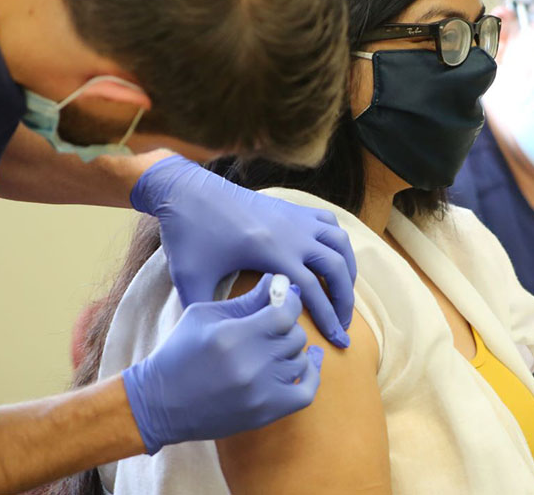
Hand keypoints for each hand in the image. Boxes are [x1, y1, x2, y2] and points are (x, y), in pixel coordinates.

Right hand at [121, 274, 323, 451]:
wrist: (159, 402)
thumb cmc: (179, 352)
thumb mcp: (205, 315)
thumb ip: (246, 300)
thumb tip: (279, 282)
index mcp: (233, 336)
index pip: (285, 313)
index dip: (289, 303)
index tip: (284, 300)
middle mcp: (250, 365)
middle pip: (295, 336)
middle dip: (287, 326)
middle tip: (273, 324)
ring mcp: (260, 392)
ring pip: (300, 360)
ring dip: (292, 350)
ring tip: (276, 345)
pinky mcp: (265, 413)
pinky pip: (307, 392)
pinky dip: (311, 375)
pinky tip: (306, 361)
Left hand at [131, 155, 355, 347]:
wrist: (186, 191)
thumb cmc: (188, 235)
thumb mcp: (191, 279)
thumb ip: (206, 312)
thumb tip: (217, 342)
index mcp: (272, 252)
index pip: (314, 291)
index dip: (330, 319)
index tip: (339, 340)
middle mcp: (292, 232)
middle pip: (337, 268)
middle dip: (345, 300)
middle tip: (342, 324)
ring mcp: (295, 217)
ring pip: (340, 243)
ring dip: (347, 270)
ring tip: (343, 293)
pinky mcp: (291, 207)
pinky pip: (329, 222)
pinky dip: (337, 242)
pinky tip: (331, 257)